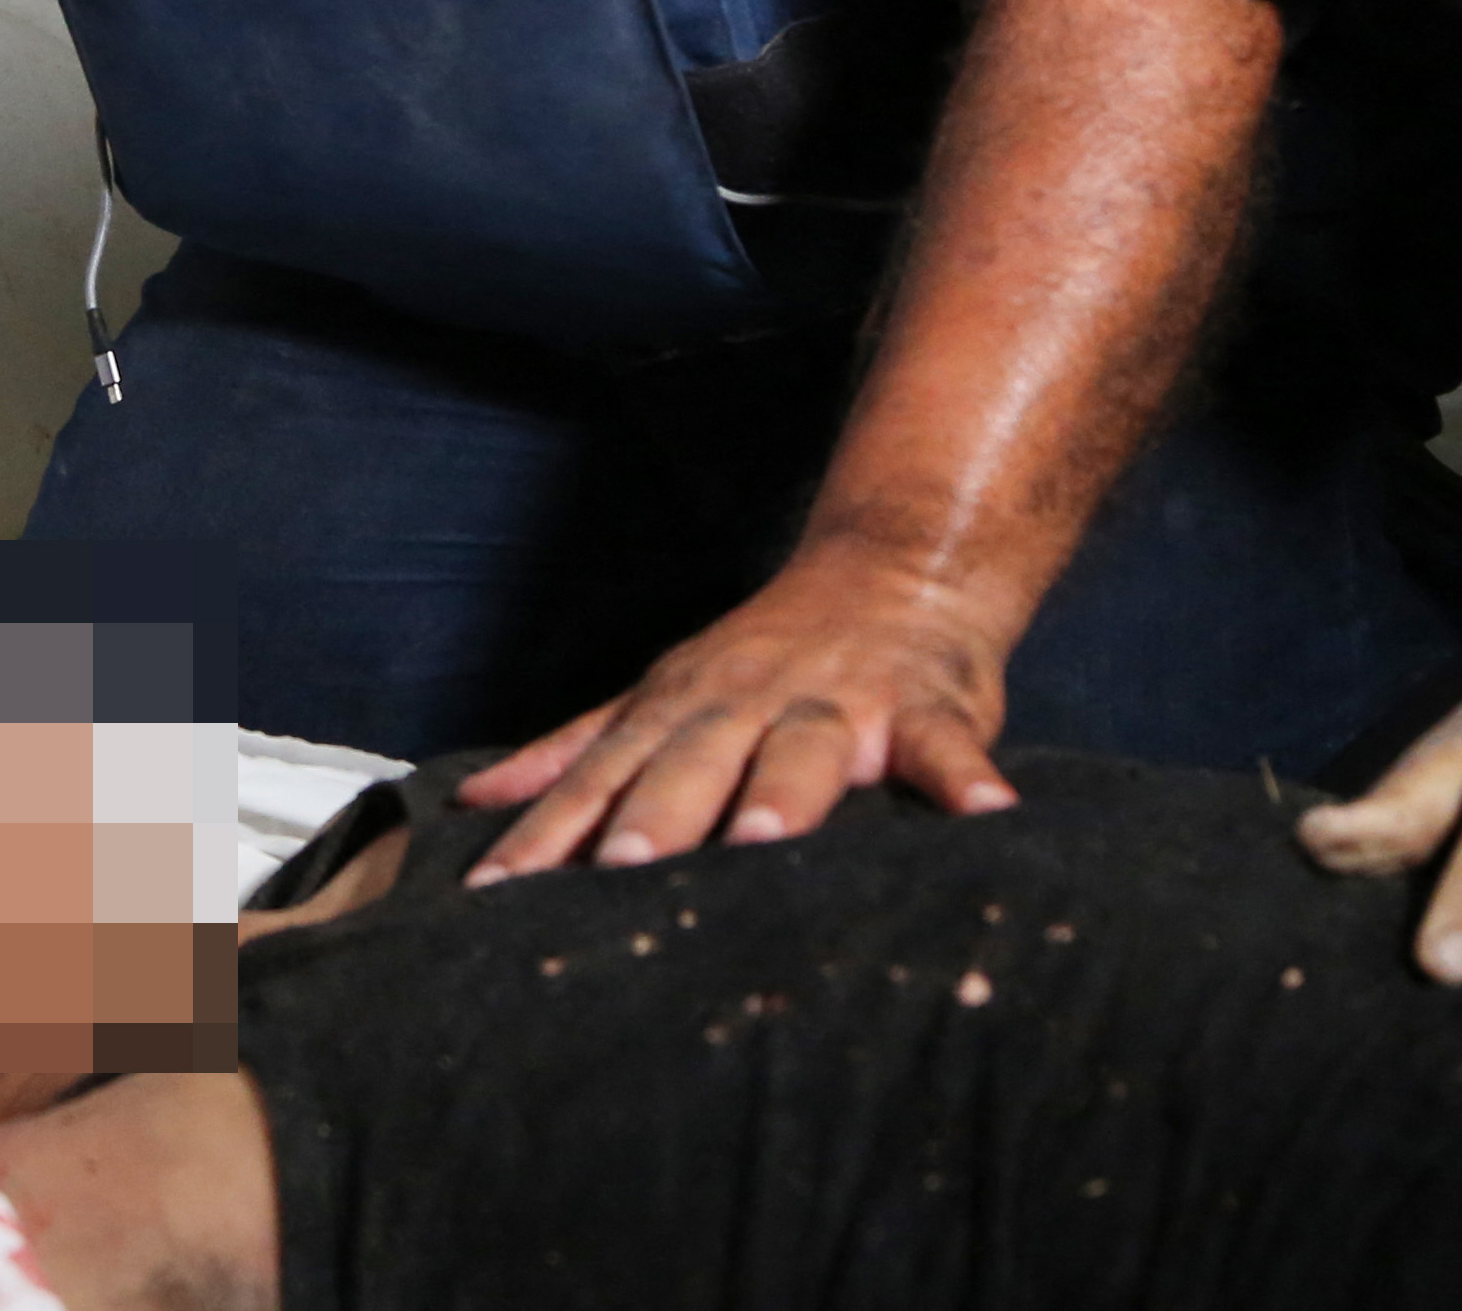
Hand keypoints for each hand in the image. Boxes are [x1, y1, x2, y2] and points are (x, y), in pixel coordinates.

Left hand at [447, 545, 1022, 878]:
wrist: (896, 572)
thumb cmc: (766, 658)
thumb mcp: (663, 695)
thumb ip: (575, 752)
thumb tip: (476, 804)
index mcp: (681, 708)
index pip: (602, 776)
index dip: (552, 830)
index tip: (501, 890)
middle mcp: (750, 702)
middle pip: (694, 760)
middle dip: (657, 812)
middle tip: (621, 869)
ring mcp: (839, 703)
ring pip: (806, 748)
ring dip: (787, 791)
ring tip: (767, 838)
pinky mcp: (927, 707)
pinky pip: (945, 746)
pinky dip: (965, 778)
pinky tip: (986, 818)